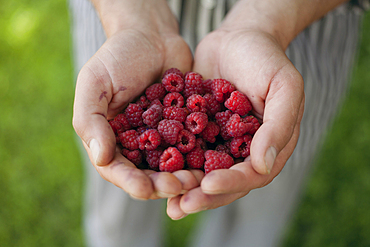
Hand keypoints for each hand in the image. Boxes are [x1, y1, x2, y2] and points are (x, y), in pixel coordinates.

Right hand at [72, 1, 200, 199]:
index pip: (117, 169)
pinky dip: (203, 155)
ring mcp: (162, 137)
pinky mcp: (185, 127)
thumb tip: (100, 158)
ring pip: (174, 165)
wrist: (152, 36)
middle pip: (148, 174)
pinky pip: (194, 146)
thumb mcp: (95, 84)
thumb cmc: (118, 56)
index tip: (146, 189)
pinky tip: (215, 161)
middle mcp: (137, 143)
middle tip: (180, 186)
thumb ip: (90, 121)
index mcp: (110, 138)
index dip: (131, 182)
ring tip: (199, 178)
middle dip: (163, 184)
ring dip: (185, 175)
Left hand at [167, 28, 303, 218]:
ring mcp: (220, 142)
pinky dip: (172, 163)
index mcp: (269, 146)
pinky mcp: (199, 131)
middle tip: (180, 207)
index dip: (231, 183)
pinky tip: (154, 173)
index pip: (252, 174)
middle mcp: (243, 150)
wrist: (238, 37)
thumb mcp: (284, 87)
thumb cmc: (266, 59)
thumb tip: (263, 166)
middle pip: (224, 181)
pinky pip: (185, 150)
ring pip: (202, 171)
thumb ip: (279, 125)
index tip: (208, 185)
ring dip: (184, 187)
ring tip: (165, 201)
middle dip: (203, 195)